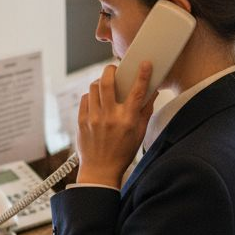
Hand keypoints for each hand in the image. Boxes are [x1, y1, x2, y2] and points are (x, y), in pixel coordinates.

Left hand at [75, 61, 156, 186]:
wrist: (100, 171)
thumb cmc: (122, 153)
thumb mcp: (139, 134)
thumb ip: (145, 112)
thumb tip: (152, 93)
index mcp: (128, 120)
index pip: (137, 91)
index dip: (142, 74)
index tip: (144, 64)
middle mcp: (110, 117)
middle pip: (107, 82)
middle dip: (111, 69)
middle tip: (114, 69)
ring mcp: (94, 119)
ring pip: (94, 87)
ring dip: (100, 82)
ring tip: (104, 86)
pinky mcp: (82, 121)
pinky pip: (85, 98)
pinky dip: (91, 95)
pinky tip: (96, 100)